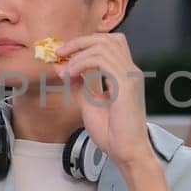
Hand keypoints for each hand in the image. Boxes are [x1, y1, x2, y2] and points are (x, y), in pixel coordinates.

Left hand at [56, 32, 153, 172]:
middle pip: (107, 38)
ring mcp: (129, 76)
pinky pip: (101, 61)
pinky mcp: (125, 85)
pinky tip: (71, 75)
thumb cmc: (113, 133)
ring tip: (64, 71)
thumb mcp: (91, 103)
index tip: (64, 55)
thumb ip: (82, 84)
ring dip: (77, 54)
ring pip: (102, 46)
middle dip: (80, 42)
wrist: (126, 152)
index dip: (85, 44)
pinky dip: (81, 64)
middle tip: (60, 53)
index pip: (108, 43)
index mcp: (124, 74)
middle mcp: (130, 71)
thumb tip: (66, 69)